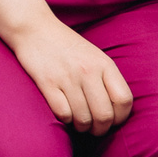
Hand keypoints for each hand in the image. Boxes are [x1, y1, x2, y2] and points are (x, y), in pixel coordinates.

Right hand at [6, 16, 132, 134]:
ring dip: (82, 127)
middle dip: (100, 129)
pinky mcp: (46, 82)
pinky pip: (63, 113)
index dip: (121, 117)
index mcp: (104, 64)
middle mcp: (87, 71)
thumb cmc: (66, 45)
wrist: (33, 27)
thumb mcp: (94, 55)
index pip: (124, 100)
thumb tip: (117, 110)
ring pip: (83, 118)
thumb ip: (107, 79)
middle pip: (104, 115)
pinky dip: (65, 119)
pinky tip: (64, 113)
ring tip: (78, 123)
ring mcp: (66, 77)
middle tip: (94, 129)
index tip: (112, 120)